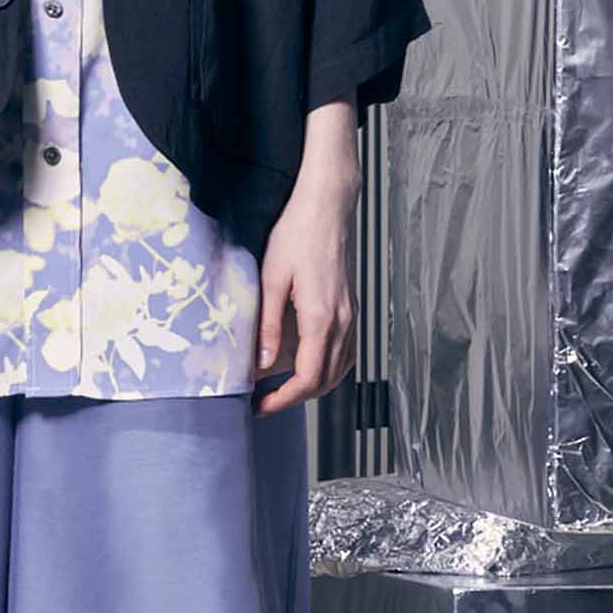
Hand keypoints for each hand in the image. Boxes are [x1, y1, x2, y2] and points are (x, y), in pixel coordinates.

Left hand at [251, 102, 361, 416]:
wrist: (328, 205)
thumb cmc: (298, 233)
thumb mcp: (272, 276)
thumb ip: (269, 324)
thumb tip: (263, 364)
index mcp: (322, 317)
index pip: (308, 378)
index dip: (283, 400)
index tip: (260, 407)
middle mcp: (343, 322)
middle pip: (325, 381)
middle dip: (294, 398)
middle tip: (264, 402)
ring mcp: (351, 315)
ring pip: (339, 370)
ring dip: (312, 386)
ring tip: (281, 388)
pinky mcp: (352, 307)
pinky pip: (346, 352)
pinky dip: (328, 368)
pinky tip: (310, 364)